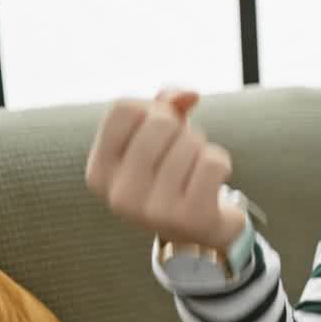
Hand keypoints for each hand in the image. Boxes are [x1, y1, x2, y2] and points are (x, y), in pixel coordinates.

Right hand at [85, 89, 245, 249]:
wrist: (198, 228)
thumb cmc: (173, 171)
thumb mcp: (160, 136)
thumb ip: (166, 103)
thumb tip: (189, 94)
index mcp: (100, 171)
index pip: (123, 108)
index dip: (151, 109)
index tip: (159, 131)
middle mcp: (119, 194)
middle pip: (160, 121)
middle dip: (181, 130)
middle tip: (181, 156)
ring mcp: (154, 210)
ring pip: (191, 141)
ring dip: (201, 149)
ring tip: (193, 172)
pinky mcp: (190, 218)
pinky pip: (213, 161)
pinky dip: (220, 163)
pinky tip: (210, 183)